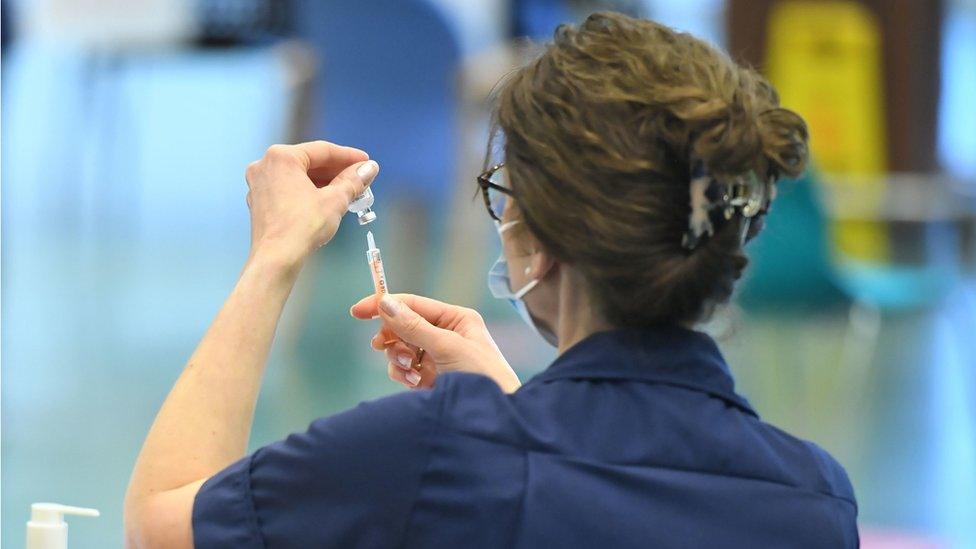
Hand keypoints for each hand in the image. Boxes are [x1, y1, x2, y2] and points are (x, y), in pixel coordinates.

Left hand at [245, 141, 377, 265]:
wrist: (276, 259)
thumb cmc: (303, 227)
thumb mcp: (335, 200)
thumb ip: (353, 180)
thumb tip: (369, 169)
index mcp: (282, 157)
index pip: (322, 150)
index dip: (348, 156)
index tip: (366, 163)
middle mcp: (265, 165)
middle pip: (309, 162)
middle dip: (336, 171)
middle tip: (360, 178)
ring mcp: (259, 184)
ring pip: (298, 176)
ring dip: (323, 182)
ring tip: (347, 191)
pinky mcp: (259, 202)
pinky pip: (288, 189)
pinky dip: (307, 192)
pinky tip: (326, 201)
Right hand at [349, 294, 520, 392]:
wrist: (495, 419)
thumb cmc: (483, 377)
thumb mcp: (448, 348)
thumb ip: (414, 327)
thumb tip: (385, 303)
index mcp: (456, 319)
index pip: (413, 304)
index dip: (384, 304)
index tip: (357, 311)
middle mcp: (446, 335)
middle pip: (402, 326)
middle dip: (393, 338)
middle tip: (382, 345)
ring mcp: (436, 357)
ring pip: (399, 349)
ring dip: (398, 358)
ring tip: (410, 370)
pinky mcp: (429, 378)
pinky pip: (403, 369)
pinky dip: (403, 374)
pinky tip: (415, 383)